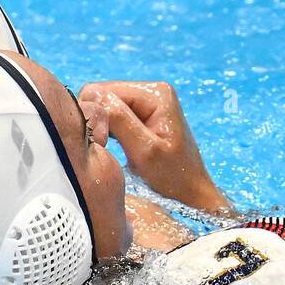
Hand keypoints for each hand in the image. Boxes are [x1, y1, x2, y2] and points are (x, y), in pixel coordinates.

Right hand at [78, 80, 231, 214]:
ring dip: (104, 127)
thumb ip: (119, 119)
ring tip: (113, 150)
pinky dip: (110, 131)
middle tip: (106, 148)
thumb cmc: (174, 178)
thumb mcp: (144, 151)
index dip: (94, 114)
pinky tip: (117, 147)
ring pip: (107, 107)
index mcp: (155, 93)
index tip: (101, 143)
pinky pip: (115, 116)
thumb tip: (91, 94)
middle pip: (104, 95)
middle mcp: (152, 91)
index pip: (103, 90)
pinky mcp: (145, 115)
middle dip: (100, 120)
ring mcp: (149, 103)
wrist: (192, 194)